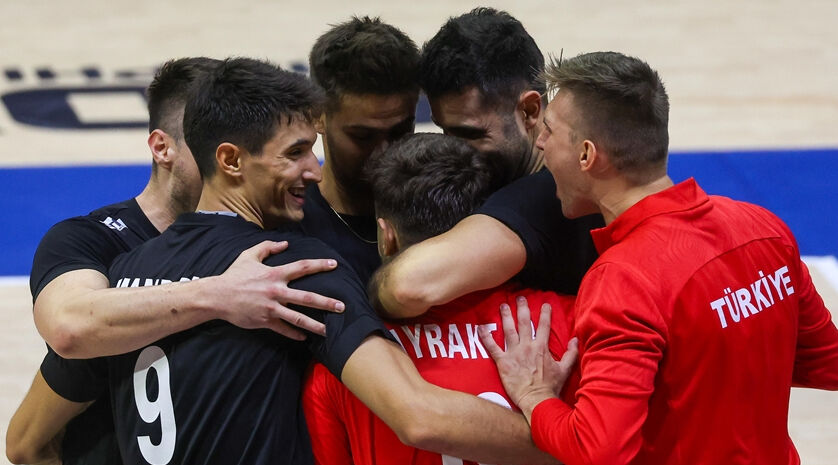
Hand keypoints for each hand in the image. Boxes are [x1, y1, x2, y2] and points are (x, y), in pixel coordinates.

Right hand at [209, 240, 344, 339]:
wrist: (217, 296)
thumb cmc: (234, 275)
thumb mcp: (249, 255)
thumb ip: (268, 247)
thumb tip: (285, 243)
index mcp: (275, 274)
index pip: (302, 267)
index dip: (319, 265)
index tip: (334, 265)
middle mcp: (276, 291)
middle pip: (306, 297)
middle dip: (326, 302)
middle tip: (342, 306)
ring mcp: (271, 308)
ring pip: (297, 318)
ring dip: (315, 325)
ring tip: (329, 331)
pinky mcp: (264, 321)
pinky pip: (283, 329)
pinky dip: (294, 334)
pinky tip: (304, 338)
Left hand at [479, 296, 577, 422]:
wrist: (537, 400)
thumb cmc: (550, 387)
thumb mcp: (565, 369)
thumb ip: (571, 353)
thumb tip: (576, 339)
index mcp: (541, 347)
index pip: (543, 325)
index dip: (545, 313)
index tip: (545, 303)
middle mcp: (527, 346)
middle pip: (524, 322)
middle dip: (522, 308)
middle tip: (519, 298)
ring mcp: (514, 353)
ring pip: (508, 330)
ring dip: (505, 316)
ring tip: (503, 306)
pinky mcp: (503, 362)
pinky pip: (492, 347)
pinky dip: (486, 337)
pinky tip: (481, 327)